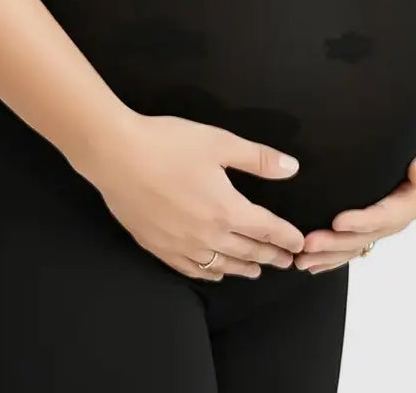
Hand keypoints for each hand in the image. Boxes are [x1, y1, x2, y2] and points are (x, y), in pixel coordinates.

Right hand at [75, 111, 305, 280]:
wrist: (116, 154)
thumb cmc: (168, 143)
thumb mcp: (218, 142)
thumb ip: (257, 158)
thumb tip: (291, 168)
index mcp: (227, 209)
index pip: (267, 229)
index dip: (286, 237)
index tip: (299, 244)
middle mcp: (208, 235)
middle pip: (248, 251)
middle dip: (271, 256)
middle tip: (287, 262)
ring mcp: (182, 245)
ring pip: (222, 264)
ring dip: (243, 268)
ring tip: (256, 270)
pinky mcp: (159, 247)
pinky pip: (192, 269)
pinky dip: (209, 273)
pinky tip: (214, 272)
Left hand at [294, 90, 415, 272]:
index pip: (393, 213)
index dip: (366, 221)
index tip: (337, 222)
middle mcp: (407, 201)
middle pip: (374, 232)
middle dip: (342, 242)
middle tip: (308, 245)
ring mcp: (392, 204)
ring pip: (365, 238)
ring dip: (335, 252)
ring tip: (303, 260)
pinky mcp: (377, 201)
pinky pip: (360, 233)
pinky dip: (339, 248)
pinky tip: (315, 260)